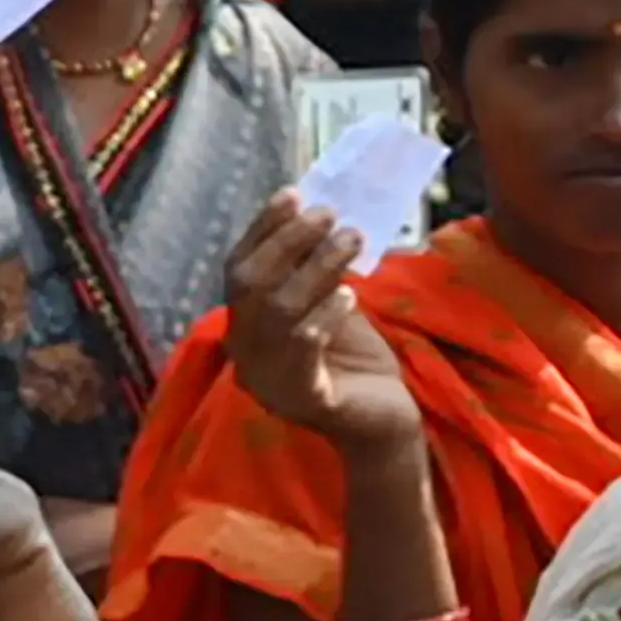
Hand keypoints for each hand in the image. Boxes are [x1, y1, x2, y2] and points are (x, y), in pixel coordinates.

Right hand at [220, 192, 421, 462]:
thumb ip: (316, 274)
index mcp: (245, 329)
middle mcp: (245, 355)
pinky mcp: (304, 399)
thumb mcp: (329, 307)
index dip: (262, 230)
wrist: (382, 425)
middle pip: (251, 286)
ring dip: (317, 267)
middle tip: (329, 214)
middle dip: (288, 241)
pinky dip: (326, 313)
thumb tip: (323, 214)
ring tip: (351, 240)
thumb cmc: (355, 361)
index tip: (292, 194)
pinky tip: (348, 295)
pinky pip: (304, 347)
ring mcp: (269, 380)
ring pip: (280, 310)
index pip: (238, 271)